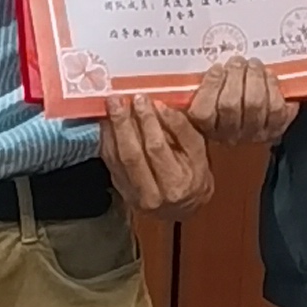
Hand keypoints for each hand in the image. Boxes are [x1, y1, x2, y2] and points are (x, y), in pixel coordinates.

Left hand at [97, 97, 215, 217]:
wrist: (183, 207)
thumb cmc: (194, 176)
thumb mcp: (199, 152)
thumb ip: (182, 129)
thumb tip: (160, 107)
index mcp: (175, 184)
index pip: (156, 148)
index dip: (147, 122)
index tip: (142, 99)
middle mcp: (151, 194)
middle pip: (132, 154)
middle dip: (123, 123)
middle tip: (119, 100)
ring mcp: (132, 195)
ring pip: (117, 158)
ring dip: (112, 130)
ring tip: (112, 107)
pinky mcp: (121, 189)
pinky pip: (110, 162)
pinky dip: (107, 140)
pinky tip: (108, 123)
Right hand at [185, 55, 299, 149]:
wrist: (252, 137)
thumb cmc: (224, 114)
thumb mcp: (207, 104)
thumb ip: (204, 90)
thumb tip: (212, 69)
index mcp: (206, 130)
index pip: (204, 112)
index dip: (211, 86)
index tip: (217, 68)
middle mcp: (229, 136)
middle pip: (230, 104)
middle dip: (235, 75)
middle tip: (238, 60)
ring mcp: (254, 133)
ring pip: (255, 103)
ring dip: (255, 77)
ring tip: (253, 64)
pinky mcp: (277, 129)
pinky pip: (276, 107)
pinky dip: (273, 86)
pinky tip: (268, 75)